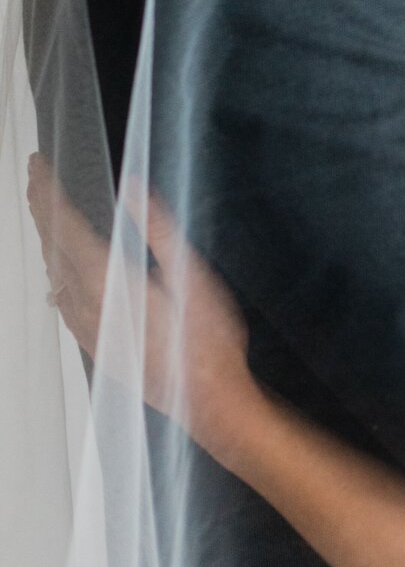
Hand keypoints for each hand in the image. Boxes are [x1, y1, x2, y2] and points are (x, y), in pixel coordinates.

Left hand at [26, 155, 256, 460]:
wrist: (209, 402)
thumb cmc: (208, 340)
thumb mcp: (192, 274)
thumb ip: (157, 228)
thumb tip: (132, 187)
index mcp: (109, 283)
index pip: (65, 228)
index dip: (48, 194)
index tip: (38, 165)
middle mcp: (89, 307)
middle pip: (53, 250)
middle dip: (41, 210)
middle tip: (33, 177)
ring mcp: (90, 330)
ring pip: (54, 276)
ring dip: (47, 241)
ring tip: (44, 215)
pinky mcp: (99, 346)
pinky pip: (64, 303)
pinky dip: (55, 276)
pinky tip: (58, 280)